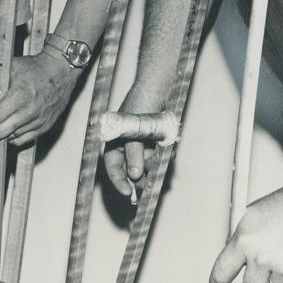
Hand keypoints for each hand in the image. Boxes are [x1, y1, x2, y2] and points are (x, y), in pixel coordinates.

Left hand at [0, 51, 77, 147]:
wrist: (60, 70)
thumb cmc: (33, 68)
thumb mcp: (8, 67)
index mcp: (18, 96)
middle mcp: (29, 111)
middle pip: (2, 132)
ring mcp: (39, 120)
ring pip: (13, 137)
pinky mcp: (46, 125)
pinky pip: (26, 139)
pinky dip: (14, 138)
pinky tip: (8, 132)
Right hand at [102, 82, 166, 198]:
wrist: (158, 90)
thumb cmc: (140, 105)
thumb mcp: (133, 131)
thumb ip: (134, 153)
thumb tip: (134, 175)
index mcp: (115, 142)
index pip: (113, 167)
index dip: (119, 181)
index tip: (127, 192)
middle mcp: (127, 147)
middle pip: (131, 171)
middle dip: (141, 178)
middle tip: (149, 186)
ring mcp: (142, 146)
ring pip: (147, 167)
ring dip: (155, 166)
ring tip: (161, 158)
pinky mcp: (155, 145)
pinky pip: (159, 159)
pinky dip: (164, 159)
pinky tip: (169, 152)